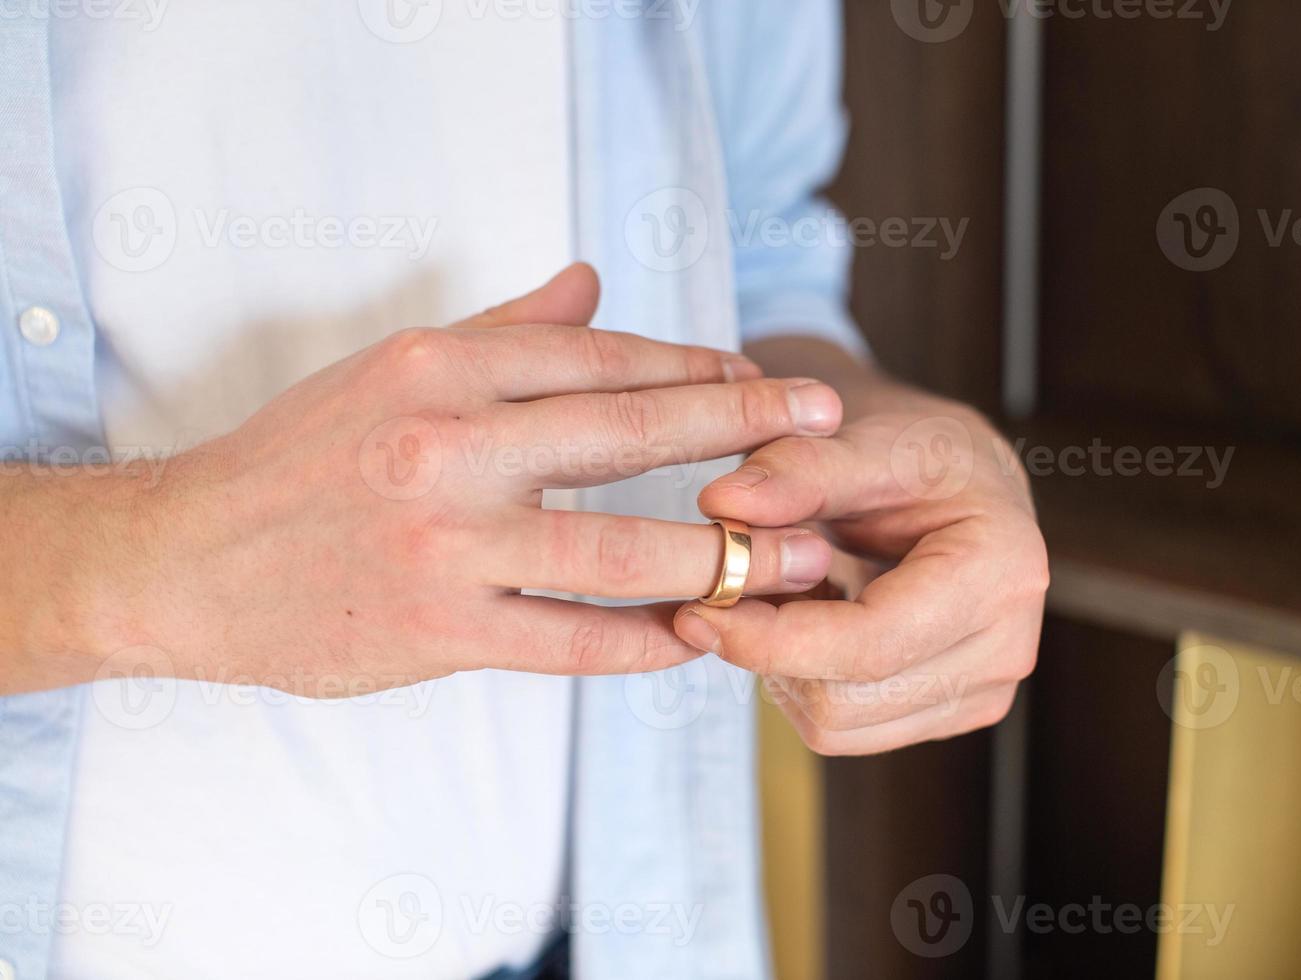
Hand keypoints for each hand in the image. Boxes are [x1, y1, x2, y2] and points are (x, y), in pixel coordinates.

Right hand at [59, 266, 842, 697]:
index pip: (599, 360)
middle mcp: (446, 448)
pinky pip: (568, 642)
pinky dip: (643, 641)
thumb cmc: (298, 458)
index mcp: (439, 370)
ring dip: (719, 557)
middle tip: (826, 427)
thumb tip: (593, 280)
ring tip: (796, 560)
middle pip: (627, 436)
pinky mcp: (436, 632)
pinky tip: (699, 634)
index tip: (765, 379)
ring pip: (615, 552)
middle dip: (742, 432)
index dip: (695, 370)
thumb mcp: (391, 368)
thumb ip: (503, 330)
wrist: (184, 560)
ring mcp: (444, 546)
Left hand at [675, 383, 1046, 755]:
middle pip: (846, 702)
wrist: (958, 474)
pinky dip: (808, 680)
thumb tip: (722, 503)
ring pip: (838, 726)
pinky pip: (848, 728)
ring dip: (786, 667)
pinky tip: (815, 616)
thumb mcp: (861, 438)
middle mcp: (1007, 645)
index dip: (770, 639)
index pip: (867, 645)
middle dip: (773, 651)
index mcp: (999, 571)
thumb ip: (795, 469)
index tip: (696, 609)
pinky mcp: (951, 711)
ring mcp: (983, 691)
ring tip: (790, 589)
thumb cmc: (919, 451)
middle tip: (736, 587)